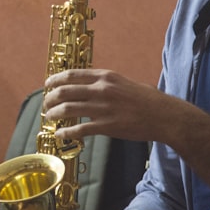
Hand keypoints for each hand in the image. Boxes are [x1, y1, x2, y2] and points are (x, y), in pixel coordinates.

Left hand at [43, 68, 199, 145]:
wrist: (164, 116)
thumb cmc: (147, 100)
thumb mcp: (125, 82)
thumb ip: (107, 83)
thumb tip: (92, 86)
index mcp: (105, 76)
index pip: (71, 75)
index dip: (55, 80)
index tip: (47, 84)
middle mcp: (101, 89)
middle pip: (65, 91)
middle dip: (50, 98)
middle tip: (46, 104)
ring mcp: (103, 108)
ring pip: (68, 109)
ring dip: (54, 114)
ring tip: (49, 118)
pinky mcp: (107, 126)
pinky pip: (79, 129)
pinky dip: (66, 133)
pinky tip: (61, 135)